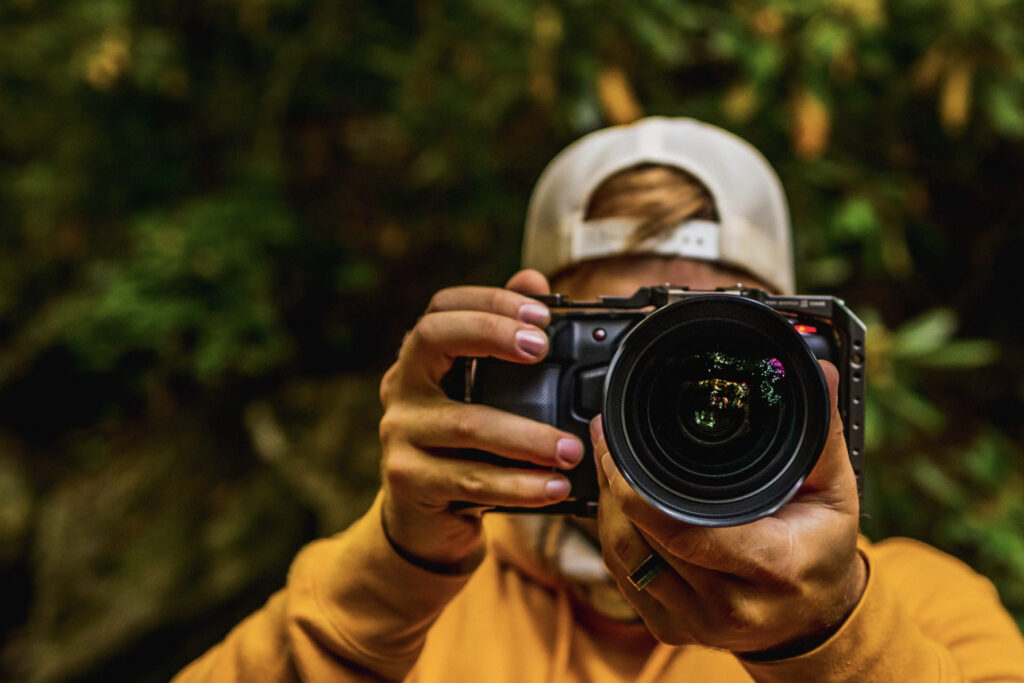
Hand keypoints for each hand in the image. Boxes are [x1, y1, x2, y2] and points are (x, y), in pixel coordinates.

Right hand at [378, 270, 584, 569]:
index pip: (442, 308)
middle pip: (433, 338)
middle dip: (491, 333)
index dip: (489, 300)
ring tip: (572, 449)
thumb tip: (532, 279)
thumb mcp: (482, 395)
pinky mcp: (409, 481)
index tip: (541, 313)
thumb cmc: (462, 449)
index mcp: (420, 359)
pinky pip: (470, 480)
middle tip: (542, 349)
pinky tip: (555, 486)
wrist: (426, 521)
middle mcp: (402, 388)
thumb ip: (504, 338)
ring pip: (465, 423)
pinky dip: (519, 485)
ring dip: (527, 434)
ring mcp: (399, 434)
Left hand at [592, 361, 866, 653]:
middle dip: (615, 486)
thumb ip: (820, 431)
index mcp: (771, 567)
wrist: (817, 617)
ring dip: (609, 509)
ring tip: (609, 465)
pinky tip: (619, 505)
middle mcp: (729, 606)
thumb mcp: (835, 490)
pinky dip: (616, 538)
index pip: (681, 530)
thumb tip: (815, 369)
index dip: (636, 488)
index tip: (618, 444)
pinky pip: (624, 578)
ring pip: (624, 560)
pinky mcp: (671, 629)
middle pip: (642, 541)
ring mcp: (695, 623)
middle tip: (607, 440)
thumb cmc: (823, 549)